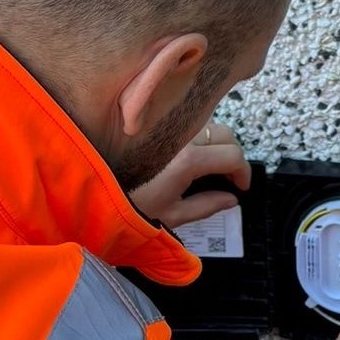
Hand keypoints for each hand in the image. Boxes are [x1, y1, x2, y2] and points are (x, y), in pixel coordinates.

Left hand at [129, 122, 251, 229]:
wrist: (94, 195)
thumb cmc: (132, 208)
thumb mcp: (173, 214)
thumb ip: (207, 205)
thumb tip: (231, 200)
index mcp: (189, 160)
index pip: (233, 155)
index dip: (244, 172)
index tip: (242, 187)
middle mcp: (182, 137)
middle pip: (225, 134)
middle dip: (233, 155)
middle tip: (229, 177)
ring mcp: (169, 128)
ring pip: (208, 126)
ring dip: (216, 143)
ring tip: (210, 167)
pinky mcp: (156, 126)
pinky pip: (187, 124)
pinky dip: (198, 136)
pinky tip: (191, 155)